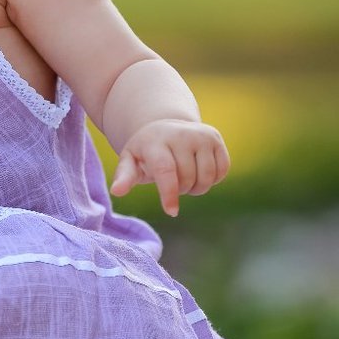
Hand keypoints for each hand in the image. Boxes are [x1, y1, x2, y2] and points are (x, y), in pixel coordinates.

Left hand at [110, 119, 229, 216]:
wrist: (163, 126)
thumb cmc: (145, 151)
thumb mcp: (130, 161)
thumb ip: (124, 176)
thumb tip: (116, 191)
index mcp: (155, 141)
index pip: (166, 171)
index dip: (170, 193)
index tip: (171, 212)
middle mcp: (179, 134)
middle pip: (187, 178)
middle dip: (181, 190)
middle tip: (172, 184)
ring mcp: (199, 134)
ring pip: (206, 176)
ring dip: (197, 187)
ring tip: (184, 179)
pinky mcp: (215, 137)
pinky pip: (222, 170)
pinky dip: (212, 179)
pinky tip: (199, 171)